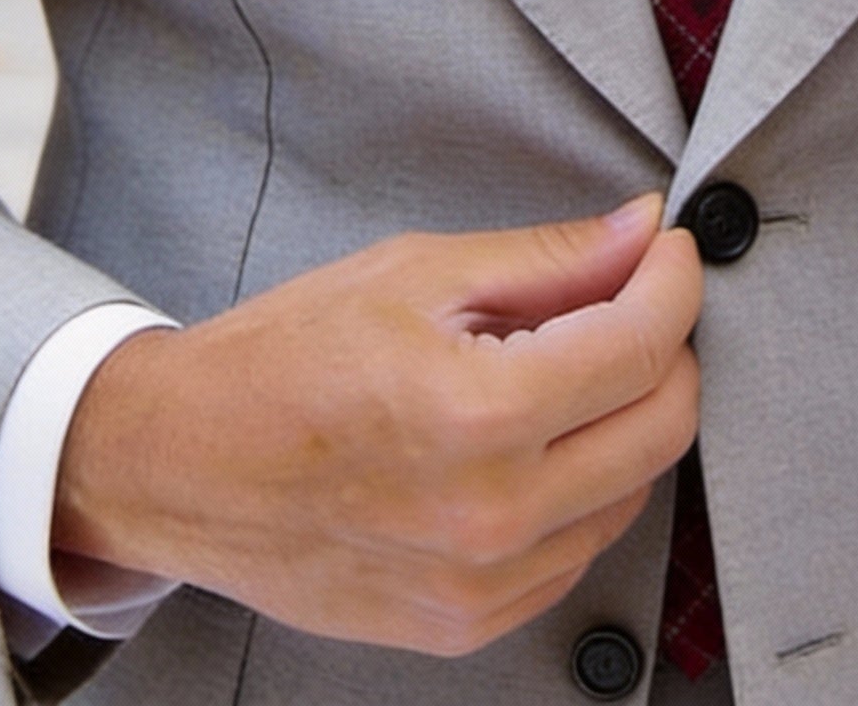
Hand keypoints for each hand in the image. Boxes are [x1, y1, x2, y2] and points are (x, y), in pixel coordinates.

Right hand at [52, 195, 701, 656]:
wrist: (183, 466)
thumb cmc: (283, 360)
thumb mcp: (415, 273)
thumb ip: (547, 259)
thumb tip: (640, 232)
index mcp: (476, 413)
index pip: (641, 344)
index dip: (673, 280)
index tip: (668, 251)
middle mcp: (491, 514)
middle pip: (663, 426)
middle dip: (667, 346)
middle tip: (631, 298)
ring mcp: (480, 585)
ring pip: (633, 492)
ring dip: (627, 418)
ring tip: (564, 367)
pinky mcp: (466, 624)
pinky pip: (578, 552)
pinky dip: (584, 487)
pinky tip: (535, 440)